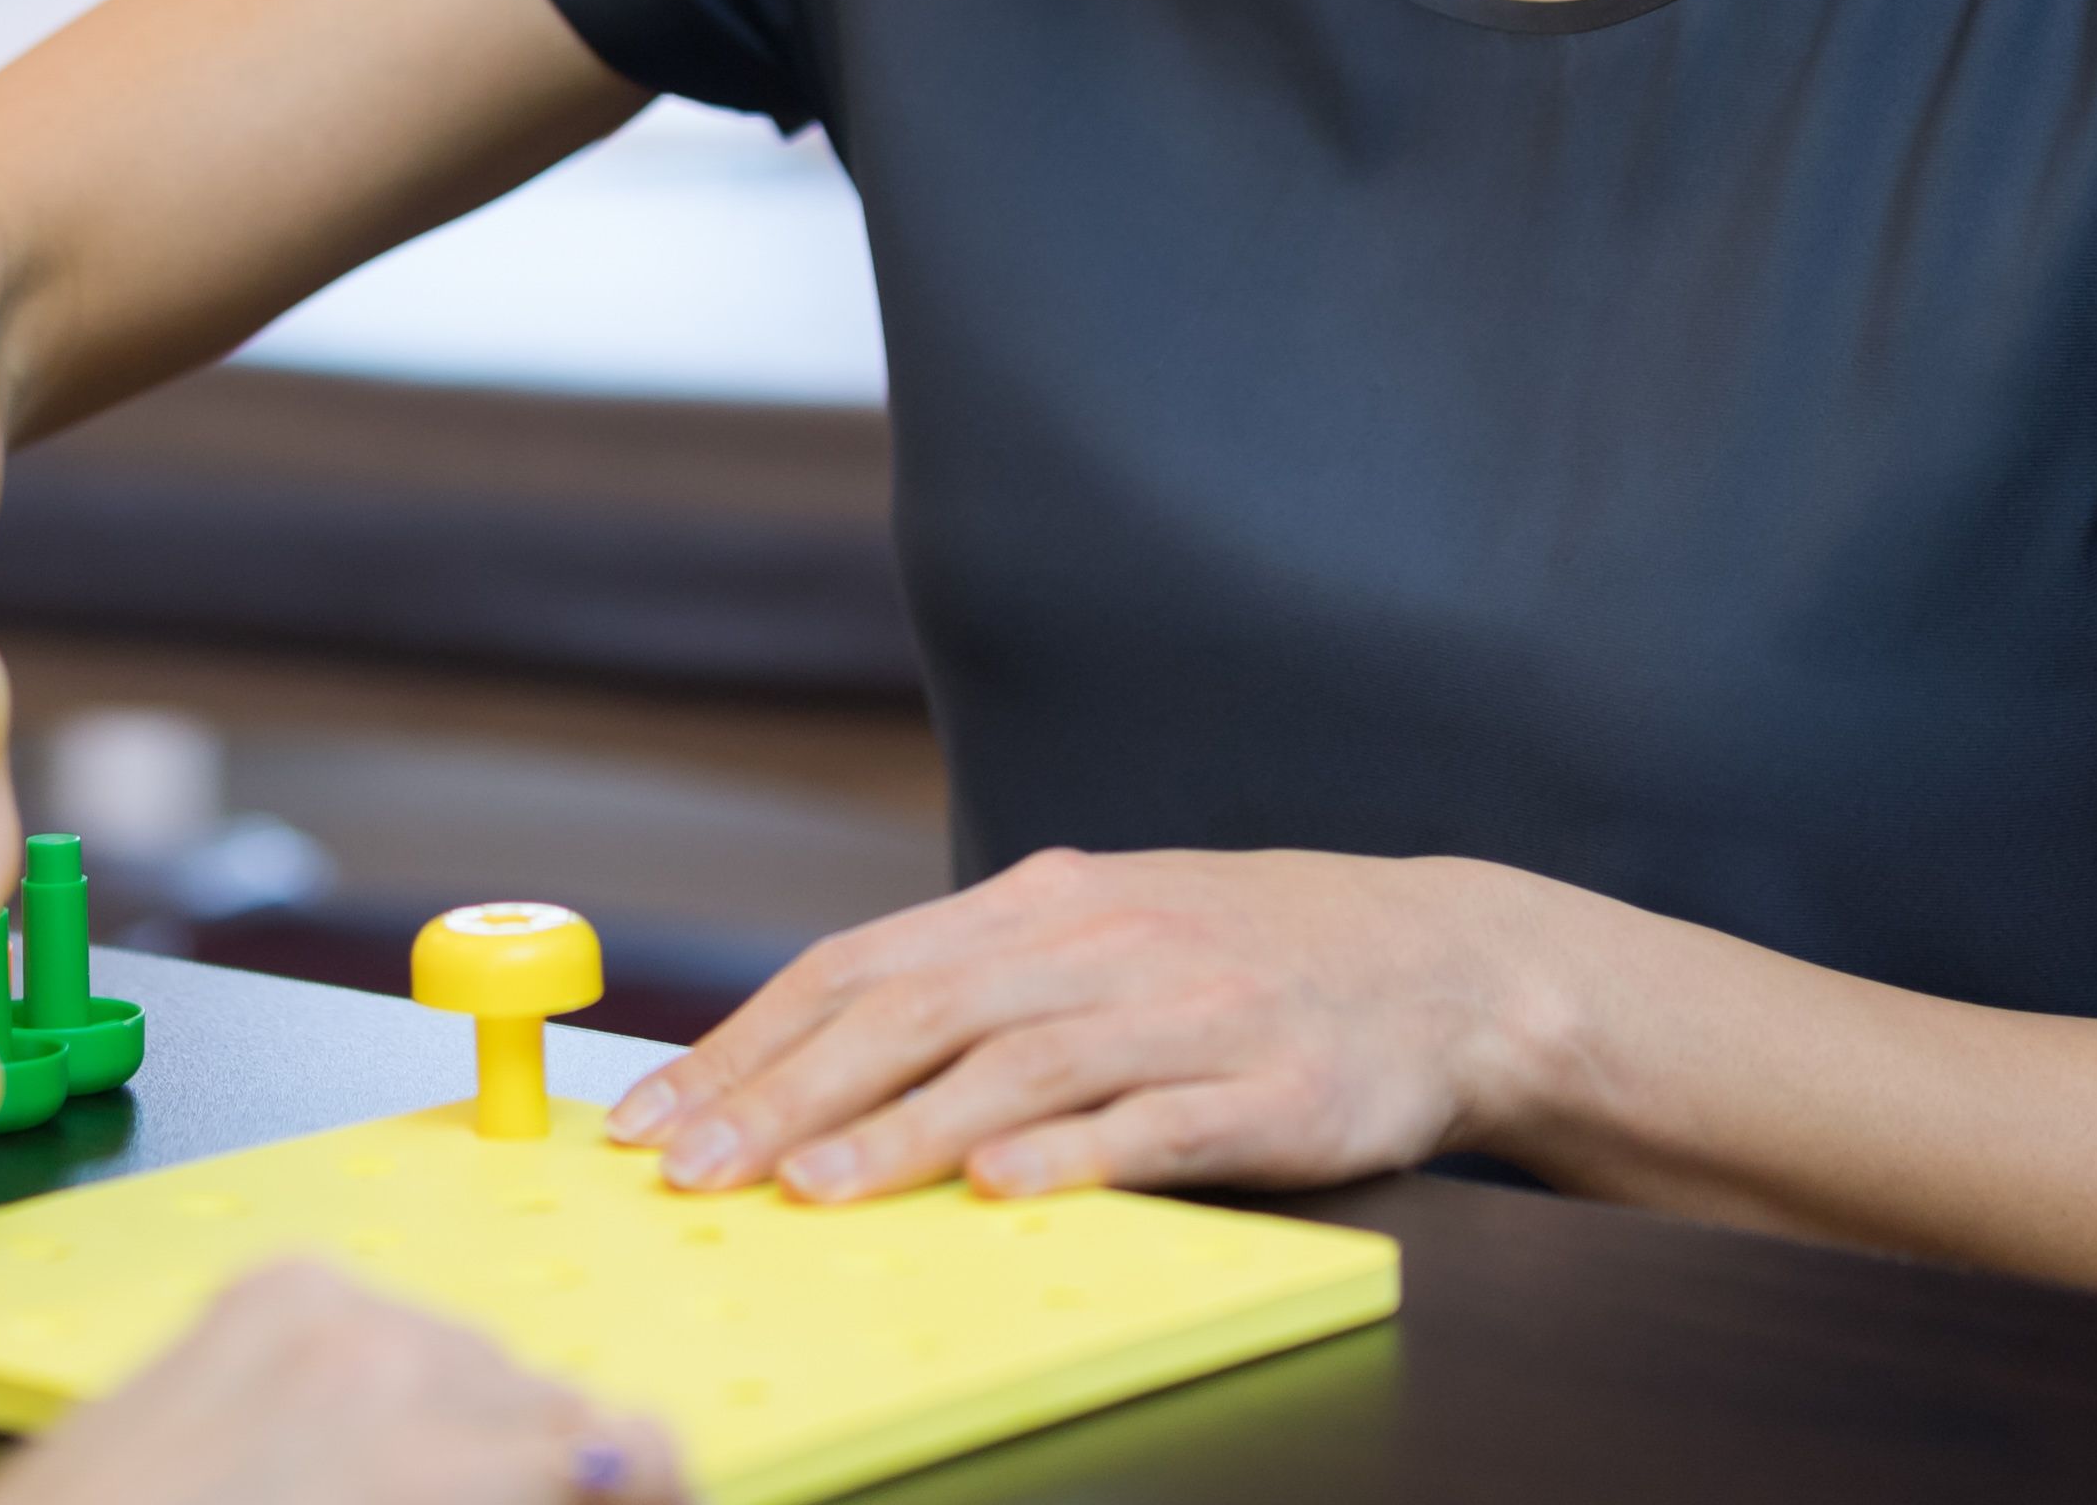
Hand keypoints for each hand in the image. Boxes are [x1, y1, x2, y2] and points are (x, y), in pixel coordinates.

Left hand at [0, 1264, 680, 1504]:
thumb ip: (510, 1498)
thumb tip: (603, 1482)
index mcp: (430, 1462)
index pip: (629, 1448)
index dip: (658, 1485)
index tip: (655, 1500)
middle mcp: (392, 1362)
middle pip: (549, 1400)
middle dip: (541, 1468)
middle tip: (499, 1500)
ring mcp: (327, 1305)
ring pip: (474, 1353)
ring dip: (468, 1420)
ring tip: (405, 1485)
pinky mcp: (272, 1283)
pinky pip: (391, 1317)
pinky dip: (391, 1376)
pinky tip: (345, 1440)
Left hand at [600, 848, 1550, 1205]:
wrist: (1441, 959)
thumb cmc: (1241, 959)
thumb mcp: (1100, 935)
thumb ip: (976, 983)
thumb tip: (814, 1051)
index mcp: (1040, 906)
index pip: (858, 967)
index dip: (748, 1039)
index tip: (655, 1113)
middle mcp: (1098, 945)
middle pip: (912, 1013)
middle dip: (785, 1093)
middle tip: (691, 1167)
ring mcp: (1186, 1013)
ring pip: (1018, 1066)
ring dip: (903, 1132)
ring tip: (812, 1190)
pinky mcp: (1271, 1088)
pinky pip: (1158, 1122)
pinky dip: (1075, 1151)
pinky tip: (1005, 1186)